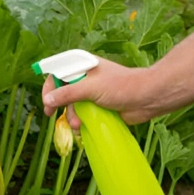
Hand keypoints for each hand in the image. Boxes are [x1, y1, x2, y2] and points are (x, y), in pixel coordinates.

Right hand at [41, 57, 155, 128]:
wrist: (146, 99)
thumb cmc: (120, 86)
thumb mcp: (90, 88)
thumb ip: (67, 94)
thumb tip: (47, 100)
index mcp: (82, 65)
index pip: (57, 71)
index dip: (49, 85)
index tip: (46, 99)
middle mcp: (85, 77)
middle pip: (62, 90)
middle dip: (59, 104)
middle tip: (51, 114)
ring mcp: (91, 92)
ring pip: (71, 104)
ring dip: (71, 115)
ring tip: (77, 124)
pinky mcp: (98, 106)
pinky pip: (82, 113)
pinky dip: (80, 121)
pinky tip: (82, 128)